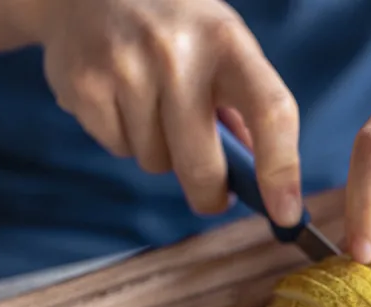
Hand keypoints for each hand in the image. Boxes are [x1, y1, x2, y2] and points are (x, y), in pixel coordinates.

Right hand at [36, 0, 300, 225]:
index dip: (282, 171)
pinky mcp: (84, 85)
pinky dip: (124, 138)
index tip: (286, 215)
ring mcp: (126, 68)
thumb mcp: (222, 46)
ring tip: (153, 106)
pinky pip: (119, 149)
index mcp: (228, 41)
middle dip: (210, 194)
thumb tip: (262, 181)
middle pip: (203, 165)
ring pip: (157, 162)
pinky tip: (122, 99)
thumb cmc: (176, 28)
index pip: (271, 113)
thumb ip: (245, 107)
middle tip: (213, 196)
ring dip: (161, 152)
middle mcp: (177, 53)